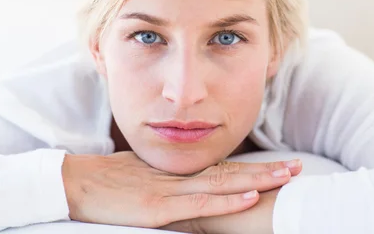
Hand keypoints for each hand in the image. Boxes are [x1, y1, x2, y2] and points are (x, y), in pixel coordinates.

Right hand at [61, 151, 301, 228]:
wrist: (75, 184)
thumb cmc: (108, 182)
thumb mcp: (144, 178)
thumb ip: (170, 183)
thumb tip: (190, 186)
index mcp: (178, 173)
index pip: (223, 169)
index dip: (252, 168)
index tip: (279, 165)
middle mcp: (180, 178)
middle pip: (231, 172)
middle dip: (266, 171)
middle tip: (298, 168)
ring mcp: (170, 191)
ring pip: (222, 184)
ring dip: (256, 180)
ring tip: (286, 177)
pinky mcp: (157, 208)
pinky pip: (198, 204)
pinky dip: (225, 200)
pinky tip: (248, 196)